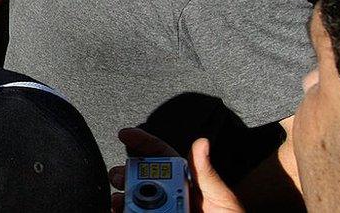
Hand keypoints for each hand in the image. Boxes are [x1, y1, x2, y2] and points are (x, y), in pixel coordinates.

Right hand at [109, 128, 243, 212]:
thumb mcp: (221, 199)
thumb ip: (206, 173)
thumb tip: (201, 142)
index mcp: (186, 182)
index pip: (161, 156)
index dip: (142, 142)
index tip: (125, 134)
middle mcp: (171, 195)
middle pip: (141, 176)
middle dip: (125, 172)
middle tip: (118, 175)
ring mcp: (161, 210)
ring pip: (133, 198)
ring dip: (122, 195)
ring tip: (119, 200)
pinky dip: (122, 211)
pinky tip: (119, 211)